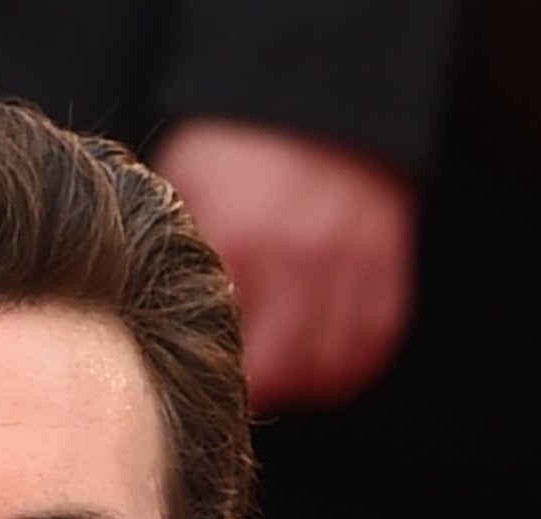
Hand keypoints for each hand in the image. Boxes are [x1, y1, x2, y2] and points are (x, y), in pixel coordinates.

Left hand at [156, 119, 410, 411]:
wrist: (313, 106)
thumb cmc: (238, 151)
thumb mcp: (187, 182)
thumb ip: (178, 247)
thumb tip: (155, 310)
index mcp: (241, 241)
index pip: (225, 342)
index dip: (214, 370)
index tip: (207, 377)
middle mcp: (298, 262)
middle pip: (281, 369)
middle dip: (262, 387)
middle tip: (247, 389)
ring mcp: (349, 270)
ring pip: (330, 368)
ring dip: (305, 383)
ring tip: (284, 377)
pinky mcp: (384, 272)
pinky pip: (369, 346)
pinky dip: (346, 364)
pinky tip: (321, 359)